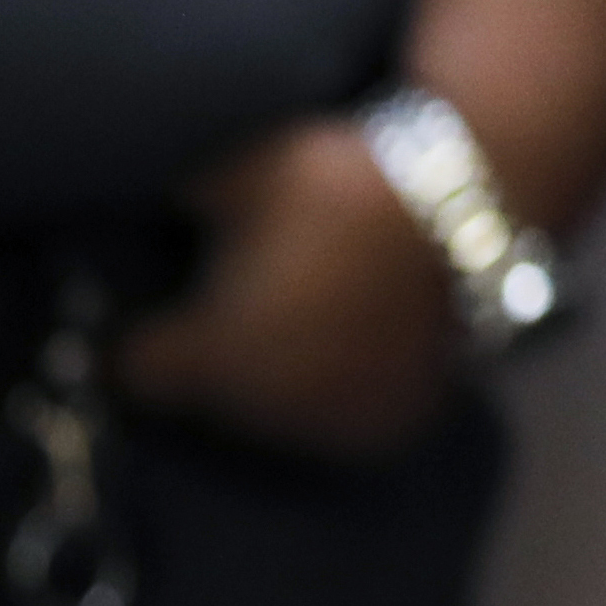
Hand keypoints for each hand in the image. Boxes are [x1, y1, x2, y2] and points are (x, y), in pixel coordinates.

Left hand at [117, 119, 464, 458]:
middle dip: (206, 360)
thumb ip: (174, 204)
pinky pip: (332, 422)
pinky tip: (341, 348)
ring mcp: (326, 428)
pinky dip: (329, 394)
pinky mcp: (386, 432)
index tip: (138, 319)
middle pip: (202, 399)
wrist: (476, 197)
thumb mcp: (238, 172)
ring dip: (269, 382)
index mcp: (207, 356)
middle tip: (232, 305)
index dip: (128, 341)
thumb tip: (133, 210)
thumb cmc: (342, 176)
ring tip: (295, 322)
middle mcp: (260, 410)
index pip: (129, 372)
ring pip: (268, 417)